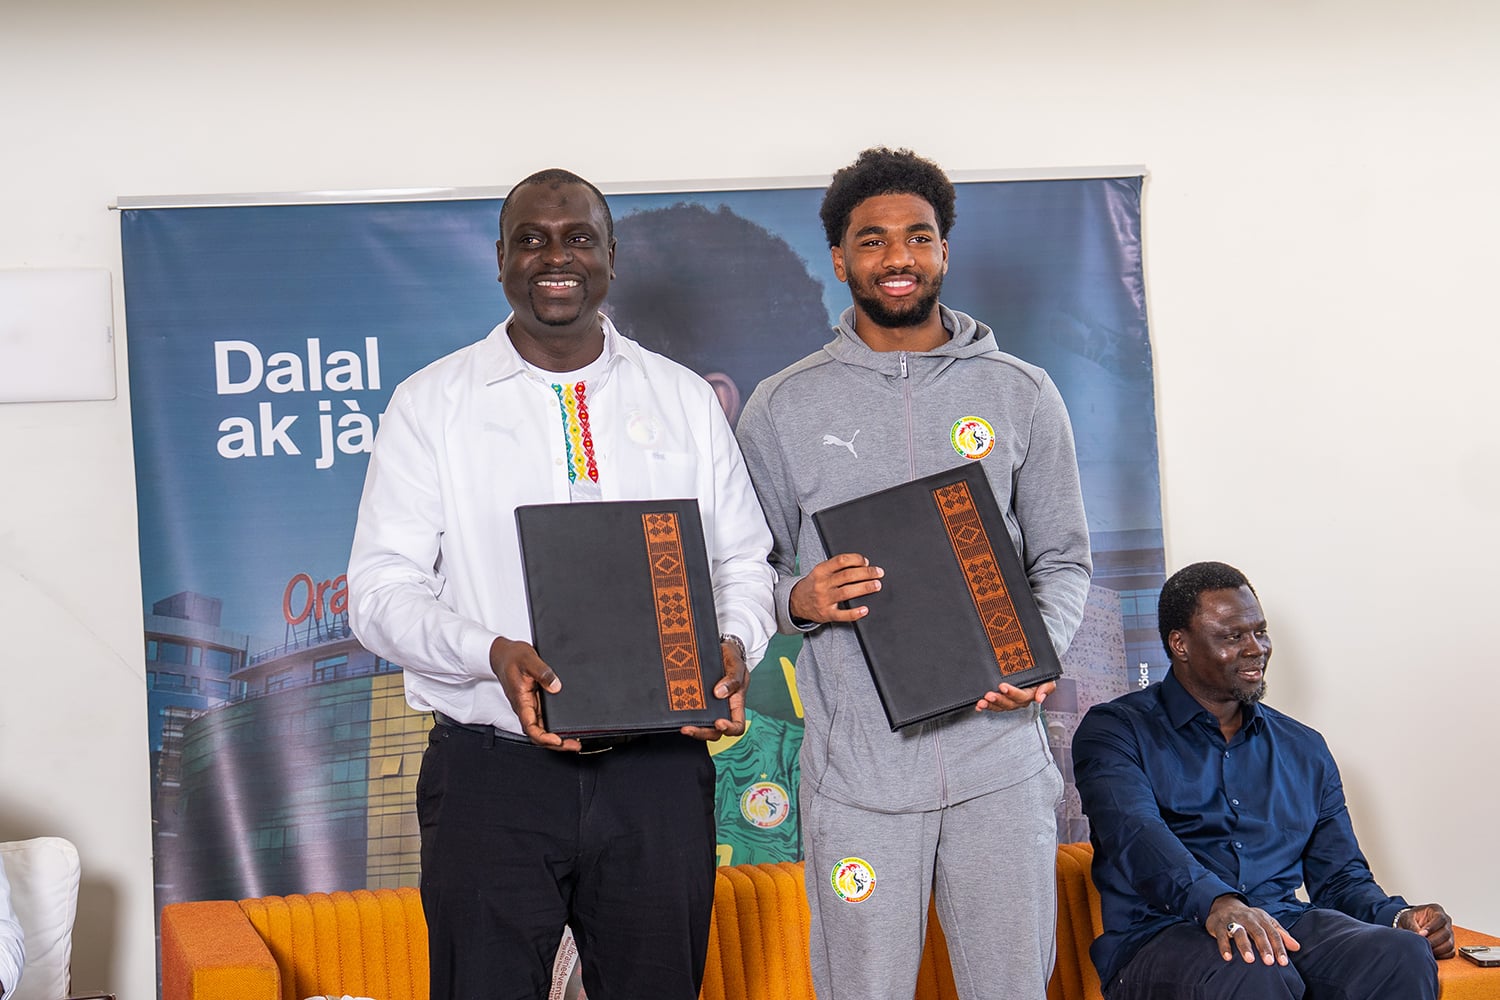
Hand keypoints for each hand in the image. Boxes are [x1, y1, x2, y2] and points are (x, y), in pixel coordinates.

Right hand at [489, 636, 580, 751]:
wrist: (503, 654)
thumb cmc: (512, 658)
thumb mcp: (528, 659)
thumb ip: (543, 673)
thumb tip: (556, 686)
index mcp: (521, 700)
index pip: (530, 727)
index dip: (544, 737)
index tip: (557, 740)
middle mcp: (525, 707)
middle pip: (538, 733)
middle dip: (556, 743)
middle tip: (574, 745)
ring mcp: (530, 706)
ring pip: (542, 728)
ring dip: (557, 737)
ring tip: (575, 740)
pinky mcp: (534, 702)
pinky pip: (545, 718)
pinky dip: (556, 726)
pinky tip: (567, 726)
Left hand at [682, 639, 748, 741]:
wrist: (720, 648)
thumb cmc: (732, 659)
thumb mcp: (737, 666)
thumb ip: (732, 679)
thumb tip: (720, 693)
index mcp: (736, 704)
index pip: (737, 726)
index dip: (729, 729)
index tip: (719, 723)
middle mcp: (722, 708)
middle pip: (715, 731)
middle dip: (702, 733)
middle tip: (689, 728)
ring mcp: (708, 706)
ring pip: (701, 725)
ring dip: (691, 728)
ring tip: (680, 725)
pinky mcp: (696, 699)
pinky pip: (690, 711)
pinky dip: (682, 714)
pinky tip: (675, 710)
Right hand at [788, 553, 882, 623]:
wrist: (796, 602)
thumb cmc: (814, 584)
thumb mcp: (821, 571)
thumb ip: (838, 567)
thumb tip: (864, 564)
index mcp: (821, 570)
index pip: (841, 561)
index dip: (856, 560)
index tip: (866, 562)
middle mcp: (822, 584)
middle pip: (847, 575)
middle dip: (866, 573)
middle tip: (879, 573)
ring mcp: (824, 599)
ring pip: (847, 592)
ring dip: (864, 588)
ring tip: (876, 585)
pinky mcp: (826, 613)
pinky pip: (842, 615)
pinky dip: (854, 613)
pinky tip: (865, 610)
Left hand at [976, 680, 1055, 712]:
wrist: (1036, 670)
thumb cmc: (1041, 676)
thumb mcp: (1048, 680)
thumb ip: (1046, 688)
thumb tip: (1040, 699)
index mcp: (1030, 695)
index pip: (1021, 696)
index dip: (1012, 693)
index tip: (1002, 686)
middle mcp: (1019, 700)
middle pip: (1008, 703)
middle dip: (998, 700)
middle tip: (989, 695)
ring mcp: (1010, 700)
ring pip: (1000, 706)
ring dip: (990, 705)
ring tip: (981, 702)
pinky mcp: (1002, 699)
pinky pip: (994, 705)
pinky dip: (986, 706)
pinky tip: (979, 706)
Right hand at [1207, 895, 1299, 965]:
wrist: (1224, 905)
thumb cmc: (1249, 919)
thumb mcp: (1266, 923)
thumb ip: (1281, 935)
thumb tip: (1297, 947)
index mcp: (1262, 919)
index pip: (1273, 933)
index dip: (1279, 947)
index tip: (1284, 962)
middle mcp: (1248, 919)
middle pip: (1258, 932)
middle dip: (1264, 947)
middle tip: (1269, 962)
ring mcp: (1233, 921)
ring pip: (1239, 932)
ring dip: (1245, 946)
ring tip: (1250, 960)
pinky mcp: (1218, 925)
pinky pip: (1221, 935)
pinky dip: (1224, 946)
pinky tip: (1228, 957)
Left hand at [1398, 903, 1454, 957]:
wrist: (1411, 925)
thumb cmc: (1411, 919)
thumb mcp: (1407, 918)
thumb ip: (1412, 925)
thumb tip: (1418, 935)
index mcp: (1436, 910)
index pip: (1440, 918)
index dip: (1432, 927)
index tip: (1422, 933)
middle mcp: (1446, 922)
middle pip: (1446, 932)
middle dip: (1433, 940)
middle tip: (1422, 943)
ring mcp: (1449, 933)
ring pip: (1449, 944)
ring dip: (1437, 949)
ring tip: (1425, 948)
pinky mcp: (1449, 944)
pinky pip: (1450, 952)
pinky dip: (1441, 954)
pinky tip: (1431, 952)